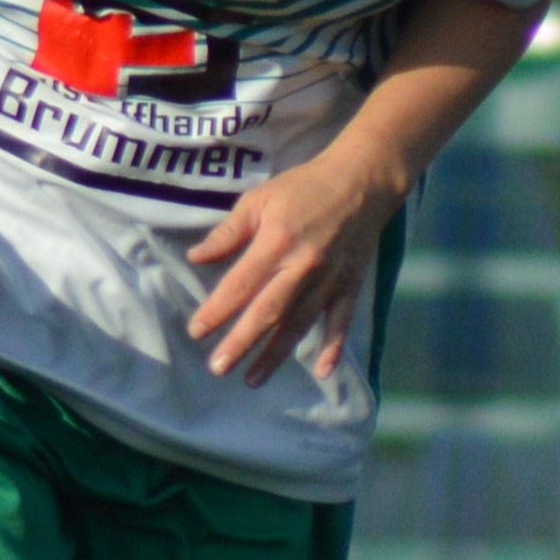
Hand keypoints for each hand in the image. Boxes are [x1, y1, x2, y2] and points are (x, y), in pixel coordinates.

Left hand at [185, 137, 407, 386]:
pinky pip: (341, 320)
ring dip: (276, 354)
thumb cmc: (304, 187)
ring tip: (253, 379)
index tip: (197, 331)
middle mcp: (303, 266)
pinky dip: (334, 347)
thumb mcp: (259, 199)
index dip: (217, 310)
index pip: (239, 284)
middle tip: (218, 369)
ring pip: (299, 323)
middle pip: (267, 311)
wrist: (363, 180)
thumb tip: (196, 256)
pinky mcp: (350, 285)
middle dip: (241, 342)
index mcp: (276, 242)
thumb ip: (228, 232)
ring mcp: (329, 278)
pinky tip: (323, 372)